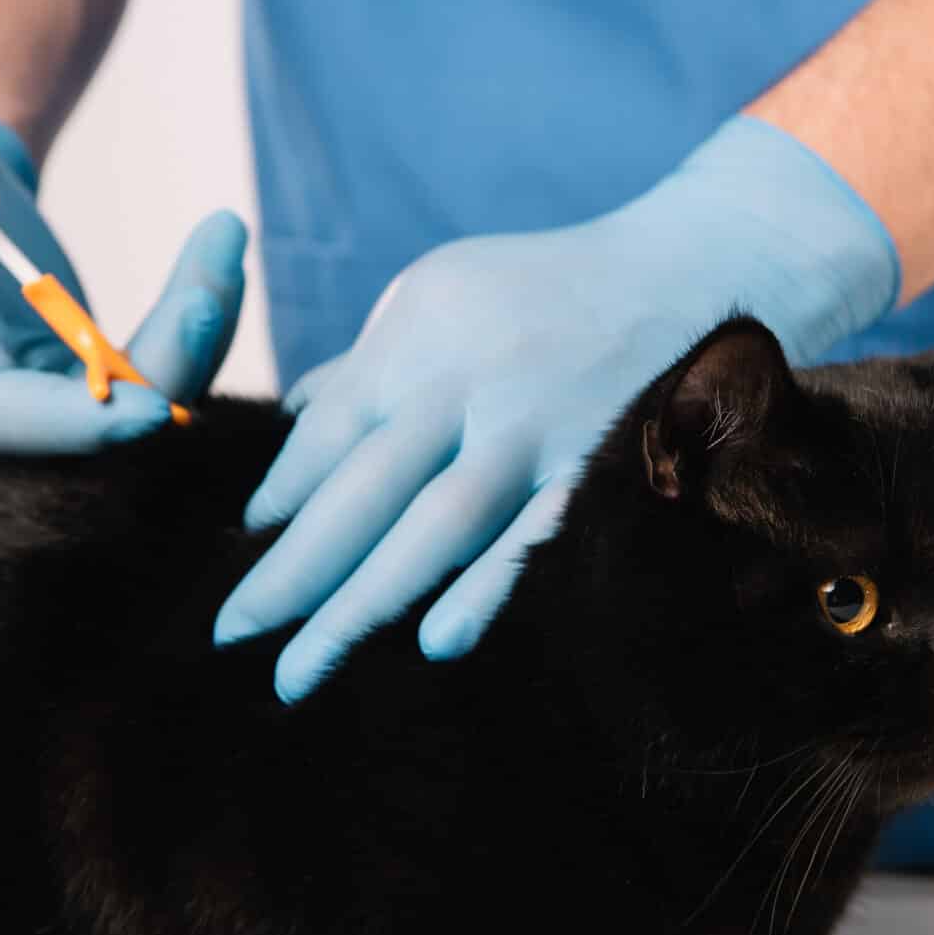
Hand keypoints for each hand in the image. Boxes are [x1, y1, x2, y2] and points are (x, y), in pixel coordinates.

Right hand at [0, 71, 244, 451]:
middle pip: (90, 422)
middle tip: (210, 290)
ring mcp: (38, 387)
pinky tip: (218, 255)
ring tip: (223, 236)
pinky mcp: (80, 368)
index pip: (2, 420)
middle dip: (163, 365)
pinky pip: (153, 367)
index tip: (155, 410)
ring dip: (196, 333)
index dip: (78, 426)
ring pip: (137, 397)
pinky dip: (194, 321)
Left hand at [214, 117, 900, 700]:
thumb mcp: (446, 295)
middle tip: (229, 634)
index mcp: (422, 334)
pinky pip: (536, 536)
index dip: (282, 494)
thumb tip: (291, 418)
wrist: (703, 263)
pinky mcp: (606, 466)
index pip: (331, 432)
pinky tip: (435, 644)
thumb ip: (371, 366)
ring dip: (358, 606)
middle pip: (363, 490)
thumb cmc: (553, 290)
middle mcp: (471, 380)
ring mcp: (541, 426)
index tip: (242, 546)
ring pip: (433, 528)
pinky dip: (488, 590)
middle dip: (290, 571)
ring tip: (297, 671)